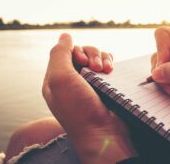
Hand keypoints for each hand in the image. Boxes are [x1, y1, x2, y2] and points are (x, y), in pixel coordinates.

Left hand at [42, 33, 136, 163]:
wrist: (103, 133)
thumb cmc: (79, 110)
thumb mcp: (60, 79)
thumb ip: (59, 54)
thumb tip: (65, 36)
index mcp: (57, 79)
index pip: (65, 52)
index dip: (76, 51)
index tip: (82, 62)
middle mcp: (73, 80)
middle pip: (83, 52)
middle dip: (92, 55)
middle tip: (97, 69)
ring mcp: (91, 83)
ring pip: (97, 57)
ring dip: (103, 58)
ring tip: (107, 71)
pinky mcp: (106, 86)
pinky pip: (108, 66)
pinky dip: (110, 63)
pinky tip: (112, 71)